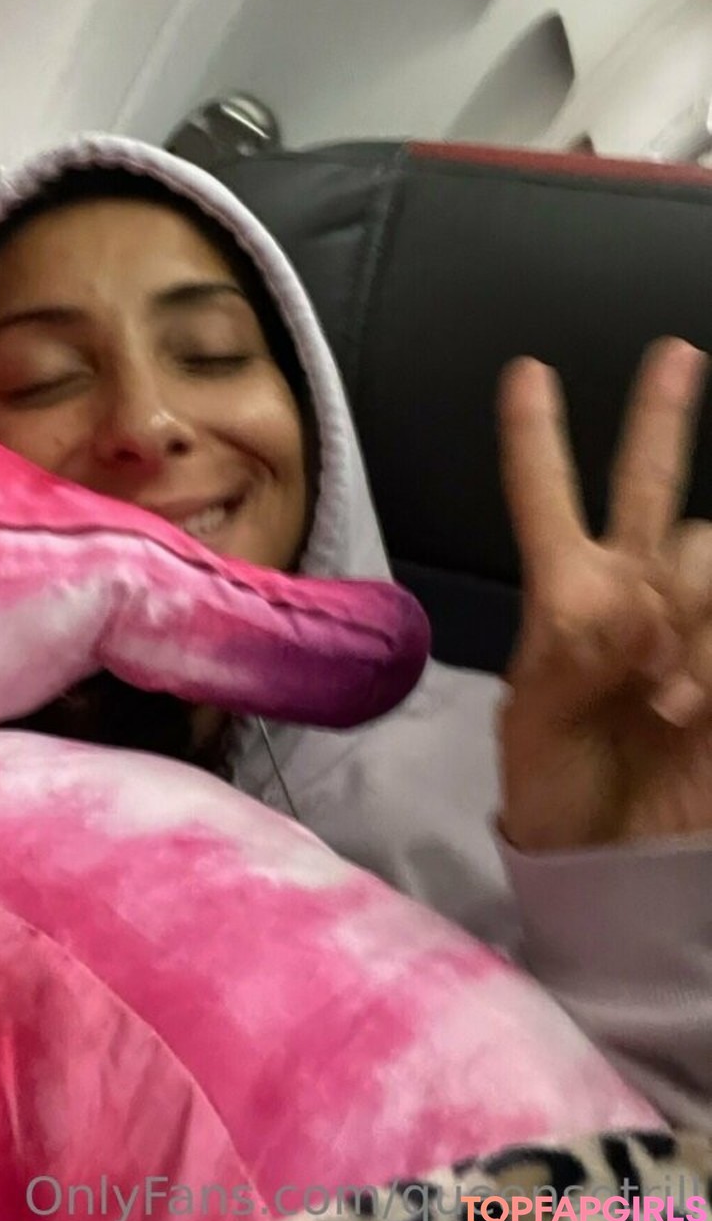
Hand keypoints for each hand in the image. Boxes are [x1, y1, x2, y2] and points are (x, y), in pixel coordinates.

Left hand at [497, 336, 711, 851]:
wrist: (615, 865)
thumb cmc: (556, 798)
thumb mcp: (531, 732)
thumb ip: (566, 662)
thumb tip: (628, 608)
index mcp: (564, 600)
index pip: (546, 503)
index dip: (536, 440)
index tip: (527, 373)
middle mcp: (632, 597)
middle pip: (651, 490)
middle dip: (661, 420)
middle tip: (676, 355)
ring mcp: (692, 627)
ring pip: (710, 554)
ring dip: (695, 615)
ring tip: (668, 701)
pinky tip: (695, 705)